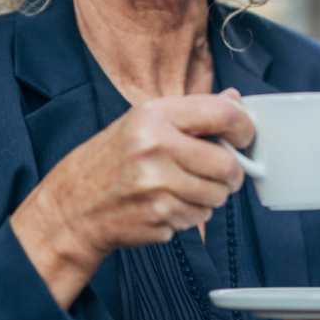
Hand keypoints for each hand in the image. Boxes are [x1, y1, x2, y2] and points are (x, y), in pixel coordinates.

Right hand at [10, 89, 253, 306]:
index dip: (244, 128)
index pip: (222, 115)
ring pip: (217, 196)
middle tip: (220, 172)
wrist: (73, 205)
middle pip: (226, 164)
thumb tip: (235, 101)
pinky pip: (199, 218)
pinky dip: (191, 214)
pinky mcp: (158, 216)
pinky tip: (167, 204)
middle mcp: (155, 147)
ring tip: (183, 187)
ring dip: (210, 196)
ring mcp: (156, 185)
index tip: (245, 136)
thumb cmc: (111, 160)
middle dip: (231, 172)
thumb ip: (191, 112)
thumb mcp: (143, 122)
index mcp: (154, 116)